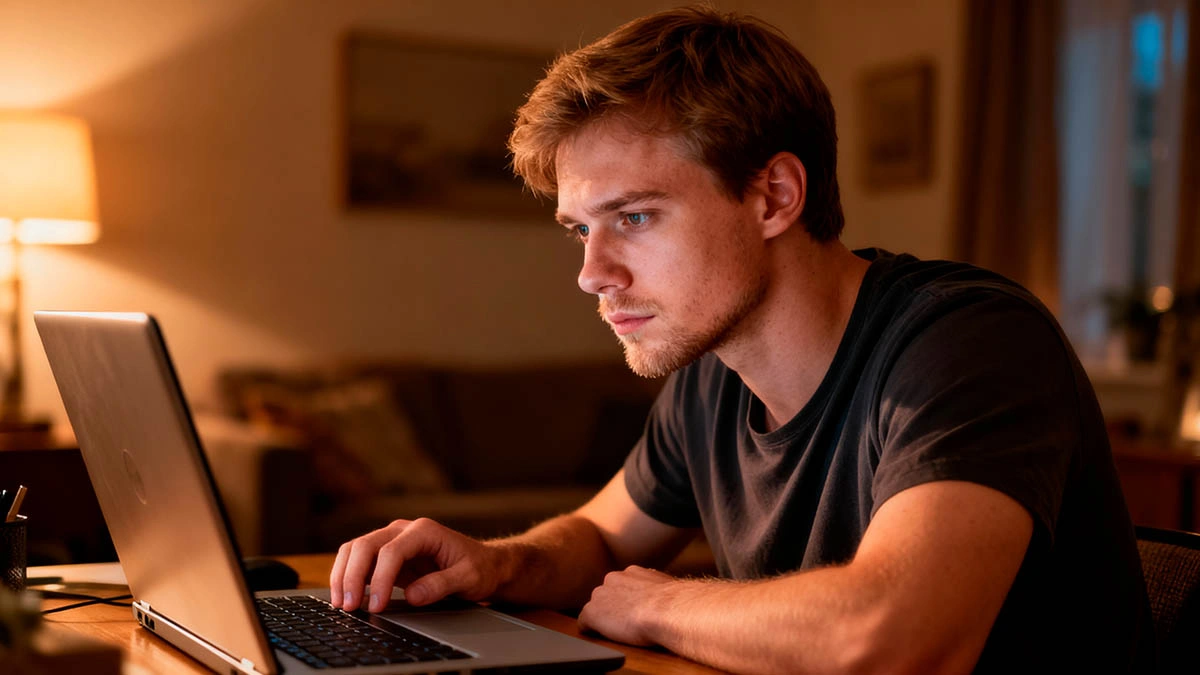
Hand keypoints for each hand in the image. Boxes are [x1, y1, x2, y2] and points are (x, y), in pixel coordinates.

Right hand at [329, 518, 505, 612]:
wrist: (483, 564)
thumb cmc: (478, 568)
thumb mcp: (468, 577)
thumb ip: (441, 584)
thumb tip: (411, 595)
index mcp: (424, 531)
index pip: (391, 551)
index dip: (379, 579)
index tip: (376, 605)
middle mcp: (404, 531)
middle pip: (365, 545)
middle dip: (352, 576)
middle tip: (348, 607)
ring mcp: (392, 541)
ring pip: (355, 550)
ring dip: (343, 575)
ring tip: (341, 604)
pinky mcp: (386, 555)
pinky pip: (358, 561)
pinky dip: (347, 577)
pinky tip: (345, 597)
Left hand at [577, 565, 675, 645]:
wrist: (666, 610)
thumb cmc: (674, 602)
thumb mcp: (667, 587)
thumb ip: (656, 587)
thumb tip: (661, 593)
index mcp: (631, 572)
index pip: (622, 585)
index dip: (627, 599)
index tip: (634, 608)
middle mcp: (613, 579)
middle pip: (606, 595)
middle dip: (613, 606)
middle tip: (627, 620)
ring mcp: (600, 595)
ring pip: (596, 608)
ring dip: (604, 618)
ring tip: (618, 630)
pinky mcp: (592, 613)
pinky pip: (585, 623)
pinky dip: (590, 630)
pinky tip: (600, 635)